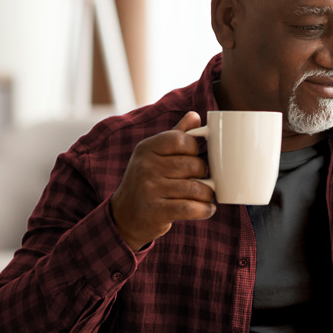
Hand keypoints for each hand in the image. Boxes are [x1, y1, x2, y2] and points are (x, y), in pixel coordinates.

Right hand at [110, 111, 215, 249]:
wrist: (124, 216)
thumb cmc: (146, 180)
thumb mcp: (154, 155)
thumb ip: (175, 135)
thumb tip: (195, 116)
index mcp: (147, 148)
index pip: (182, 140)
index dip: (194, 149)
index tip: (193, 158)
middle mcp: (146, 166)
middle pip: (193, 165)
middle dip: (204, 174)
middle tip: (203, 180)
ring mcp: (150, 189)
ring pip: (196, 188)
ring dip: (208, 194)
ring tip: (207, 196)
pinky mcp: (157, 212)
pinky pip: (191, 208)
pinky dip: (205, 209)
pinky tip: (207, 209)